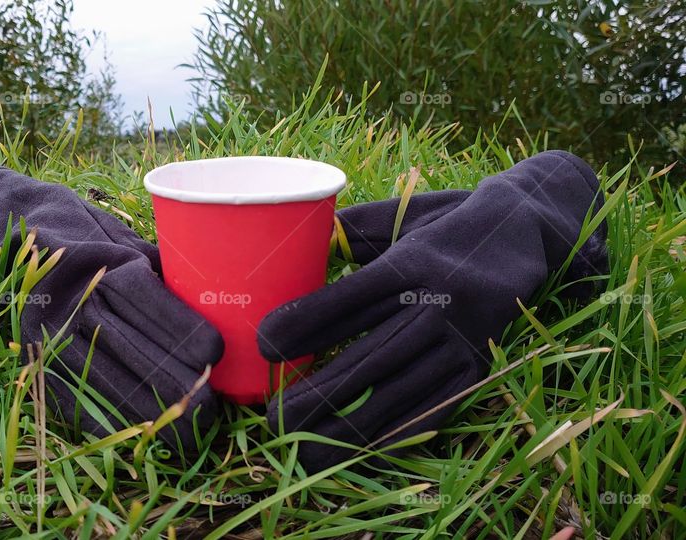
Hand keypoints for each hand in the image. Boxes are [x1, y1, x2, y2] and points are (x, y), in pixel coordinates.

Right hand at [0, 166, 222, 453]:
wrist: (6, 233)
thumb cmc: (78, 235)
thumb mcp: (121, 238)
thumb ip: (159, 266)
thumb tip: (209, 291)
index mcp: (105, 264)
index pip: (149, 300)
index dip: (184, 330)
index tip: (215, 353)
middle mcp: (77, 298)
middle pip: (132, 347)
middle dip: (175, 385)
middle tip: (210, 412)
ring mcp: (50, 331)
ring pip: (104, 379)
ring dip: (148, 412)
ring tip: (186, 435)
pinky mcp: (32, 358)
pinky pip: (70, 396)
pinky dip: (105, 420)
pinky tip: (136, 436)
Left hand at [259, 151, 607, 471]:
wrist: (528, 229)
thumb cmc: (443, 220)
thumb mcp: (398, 214)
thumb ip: (346, 233)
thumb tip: (290, 252)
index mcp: (412, 262)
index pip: (350, 299)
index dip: (304, 323)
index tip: (263, 345)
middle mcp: (438, 303)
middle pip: (369, 357)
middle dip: (317, 394)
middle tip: (273, 419)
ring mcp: (462, 340)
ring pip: (398, 391)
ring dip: (348, 427)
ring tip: (304, 450)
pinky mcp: (478, 366)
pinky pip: (434, 408)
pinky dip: (394, 433)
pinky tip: (359, 451)